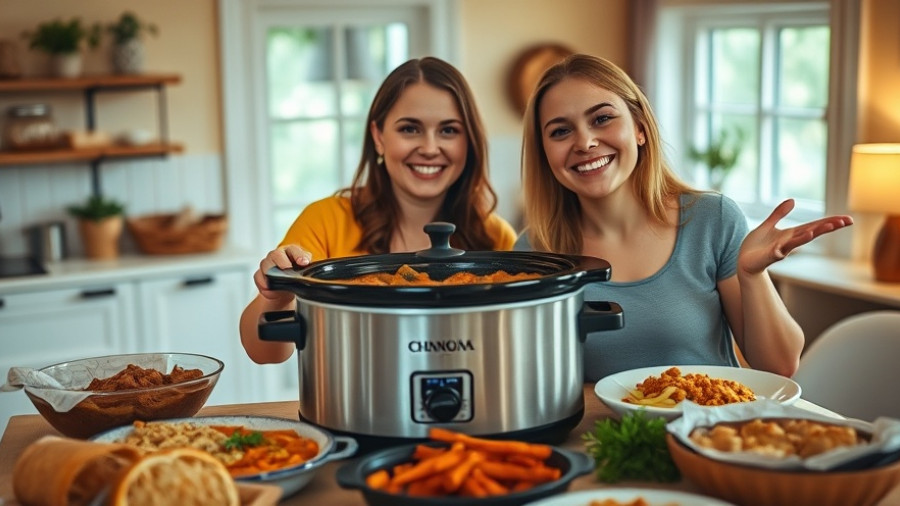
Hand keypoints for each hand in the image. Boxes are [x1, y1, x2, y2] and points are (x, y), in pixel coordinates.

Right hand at [252, 245, 311, 300]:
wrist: (286, 291)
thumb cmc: (296, 277)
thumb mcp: (305, 272)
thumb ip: (308, 269)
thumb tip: (310, 269)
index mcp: (291, 251)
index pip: (294, 250)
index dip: (299, 255)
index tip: (304, 263)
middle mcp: (278, 255)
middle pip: (276, 254)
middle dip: (283, 262)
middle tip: (288, 268)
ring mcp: (267, 264)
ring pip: (265, 264)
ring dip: (271, 272)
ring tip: (278, 279)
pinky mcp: (259, 275)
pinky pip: (258, 277)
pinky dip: (263, 283)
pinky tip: (269, 287)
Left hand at [738, 199, 852, 274]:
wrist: (743, 262)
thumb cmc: (756, 246)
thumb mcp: (768, 225)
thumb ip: (779, 213)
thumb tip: (793, 200)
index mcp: (791, 234)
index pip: (814, 226)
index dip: (830, 222)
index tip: (848, 219)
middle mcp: (789, 242)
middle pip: (812, 232)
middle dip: (827, 227)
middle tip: (845, 222)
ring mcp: (779, 250)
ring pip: (797, 242)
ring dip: (810, 235)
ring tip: (822, 229)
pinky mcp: (767, 257)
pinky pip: (776, 253)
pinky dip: (780, 250)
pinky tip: (784, 247)